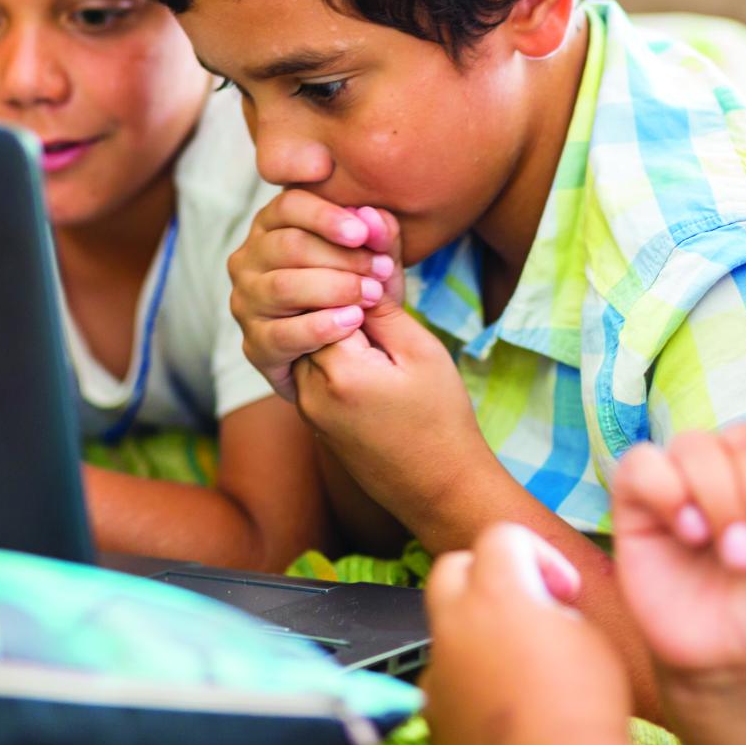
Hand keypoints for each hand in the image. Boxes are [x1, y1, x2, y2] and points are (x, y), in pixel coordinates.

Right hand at [227, 191, 397, 400]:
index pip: (288, 206)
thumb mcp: (373, 258)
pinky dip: (322, 326)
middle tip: (381, 270)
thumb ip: (378, 234)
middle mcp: (249, 260)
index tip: (362, 233)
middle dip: (341, 257)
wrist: (344, 354)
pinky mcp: (254, 344)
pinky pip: (284, 333)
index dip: (325, 216)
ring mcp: (246, 303)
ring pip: (284, 286)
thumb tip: (373, 217)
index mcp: (271, 226)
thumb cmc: (356, 291)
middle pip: (289, 246)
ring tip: (372, 295)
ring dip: (335, 289)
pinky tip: (352, 321)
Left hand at [292, 229, 485, 516]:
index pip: (323, 294)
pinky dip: (330, 342)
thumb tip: (366, 259)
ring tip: (366, 300)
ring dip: (329, 313)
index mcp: (339, 370)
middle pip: (305, 315)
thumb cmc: (441, 418)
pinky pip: (311, 364)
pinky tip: (360, 332)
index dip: (348, 269)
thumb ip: (385, 305)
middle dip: (333, 286)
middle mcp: (310, 390)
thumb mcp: (420, 351)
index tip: (374, 256)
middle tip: (367, 269)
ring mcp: (306, 407)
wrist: (440, 489)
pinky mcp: (312, 417)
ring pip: (304, 337)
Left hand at [424, 524, 631, 744]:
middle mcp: (457, 623)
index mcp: (497, 594)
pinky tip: (505, 696)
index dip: (539, 554)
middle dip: (489, 576)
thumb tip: (546, 609)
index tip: (561, 587)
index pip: (501, 537)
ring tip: (520, 657)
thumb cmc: (583, 712)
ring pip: (448, 624)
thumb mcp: (591, 639)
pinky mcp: (434, 708)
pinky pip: (447, 673)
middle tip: (527, 603)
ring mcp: (438, 668)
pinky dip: (470, 674)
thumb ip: (557, 607)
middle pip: (454, 568)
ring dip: (478, 628)